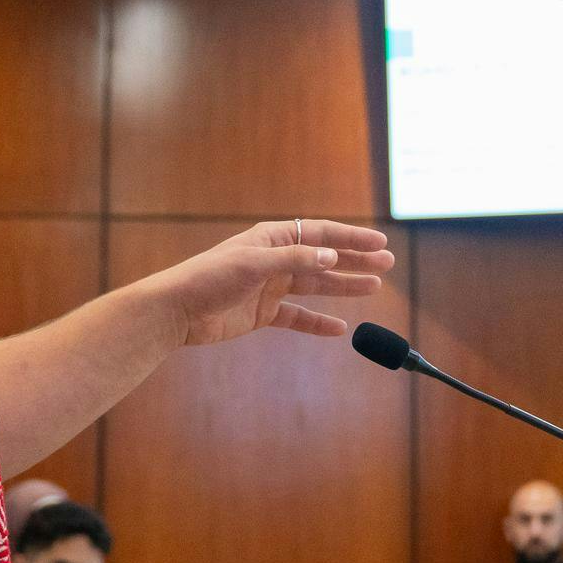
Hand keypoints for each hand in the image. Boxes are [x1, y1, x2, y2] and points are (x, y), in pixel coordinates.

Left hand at [148, 221, 393, 347]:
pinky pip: (298, 316)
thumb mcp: (253, 264)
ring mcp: (269, 287)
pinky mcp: (262, 313)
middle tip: (387, 264)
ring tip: (374, 287)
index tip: (379, 243)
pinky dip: (318, 322)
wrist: (175, 312)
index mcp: (272, 238)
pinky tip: (339, 329)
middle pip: (323, 258)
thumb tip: (333, 256)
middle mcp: (274, 260)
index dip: (351, 237)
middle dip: (355, 260)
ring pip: (315, 286)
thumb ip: (294, 260)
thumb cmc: (208, 279)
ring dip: (344, 287)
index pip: (320, 233)